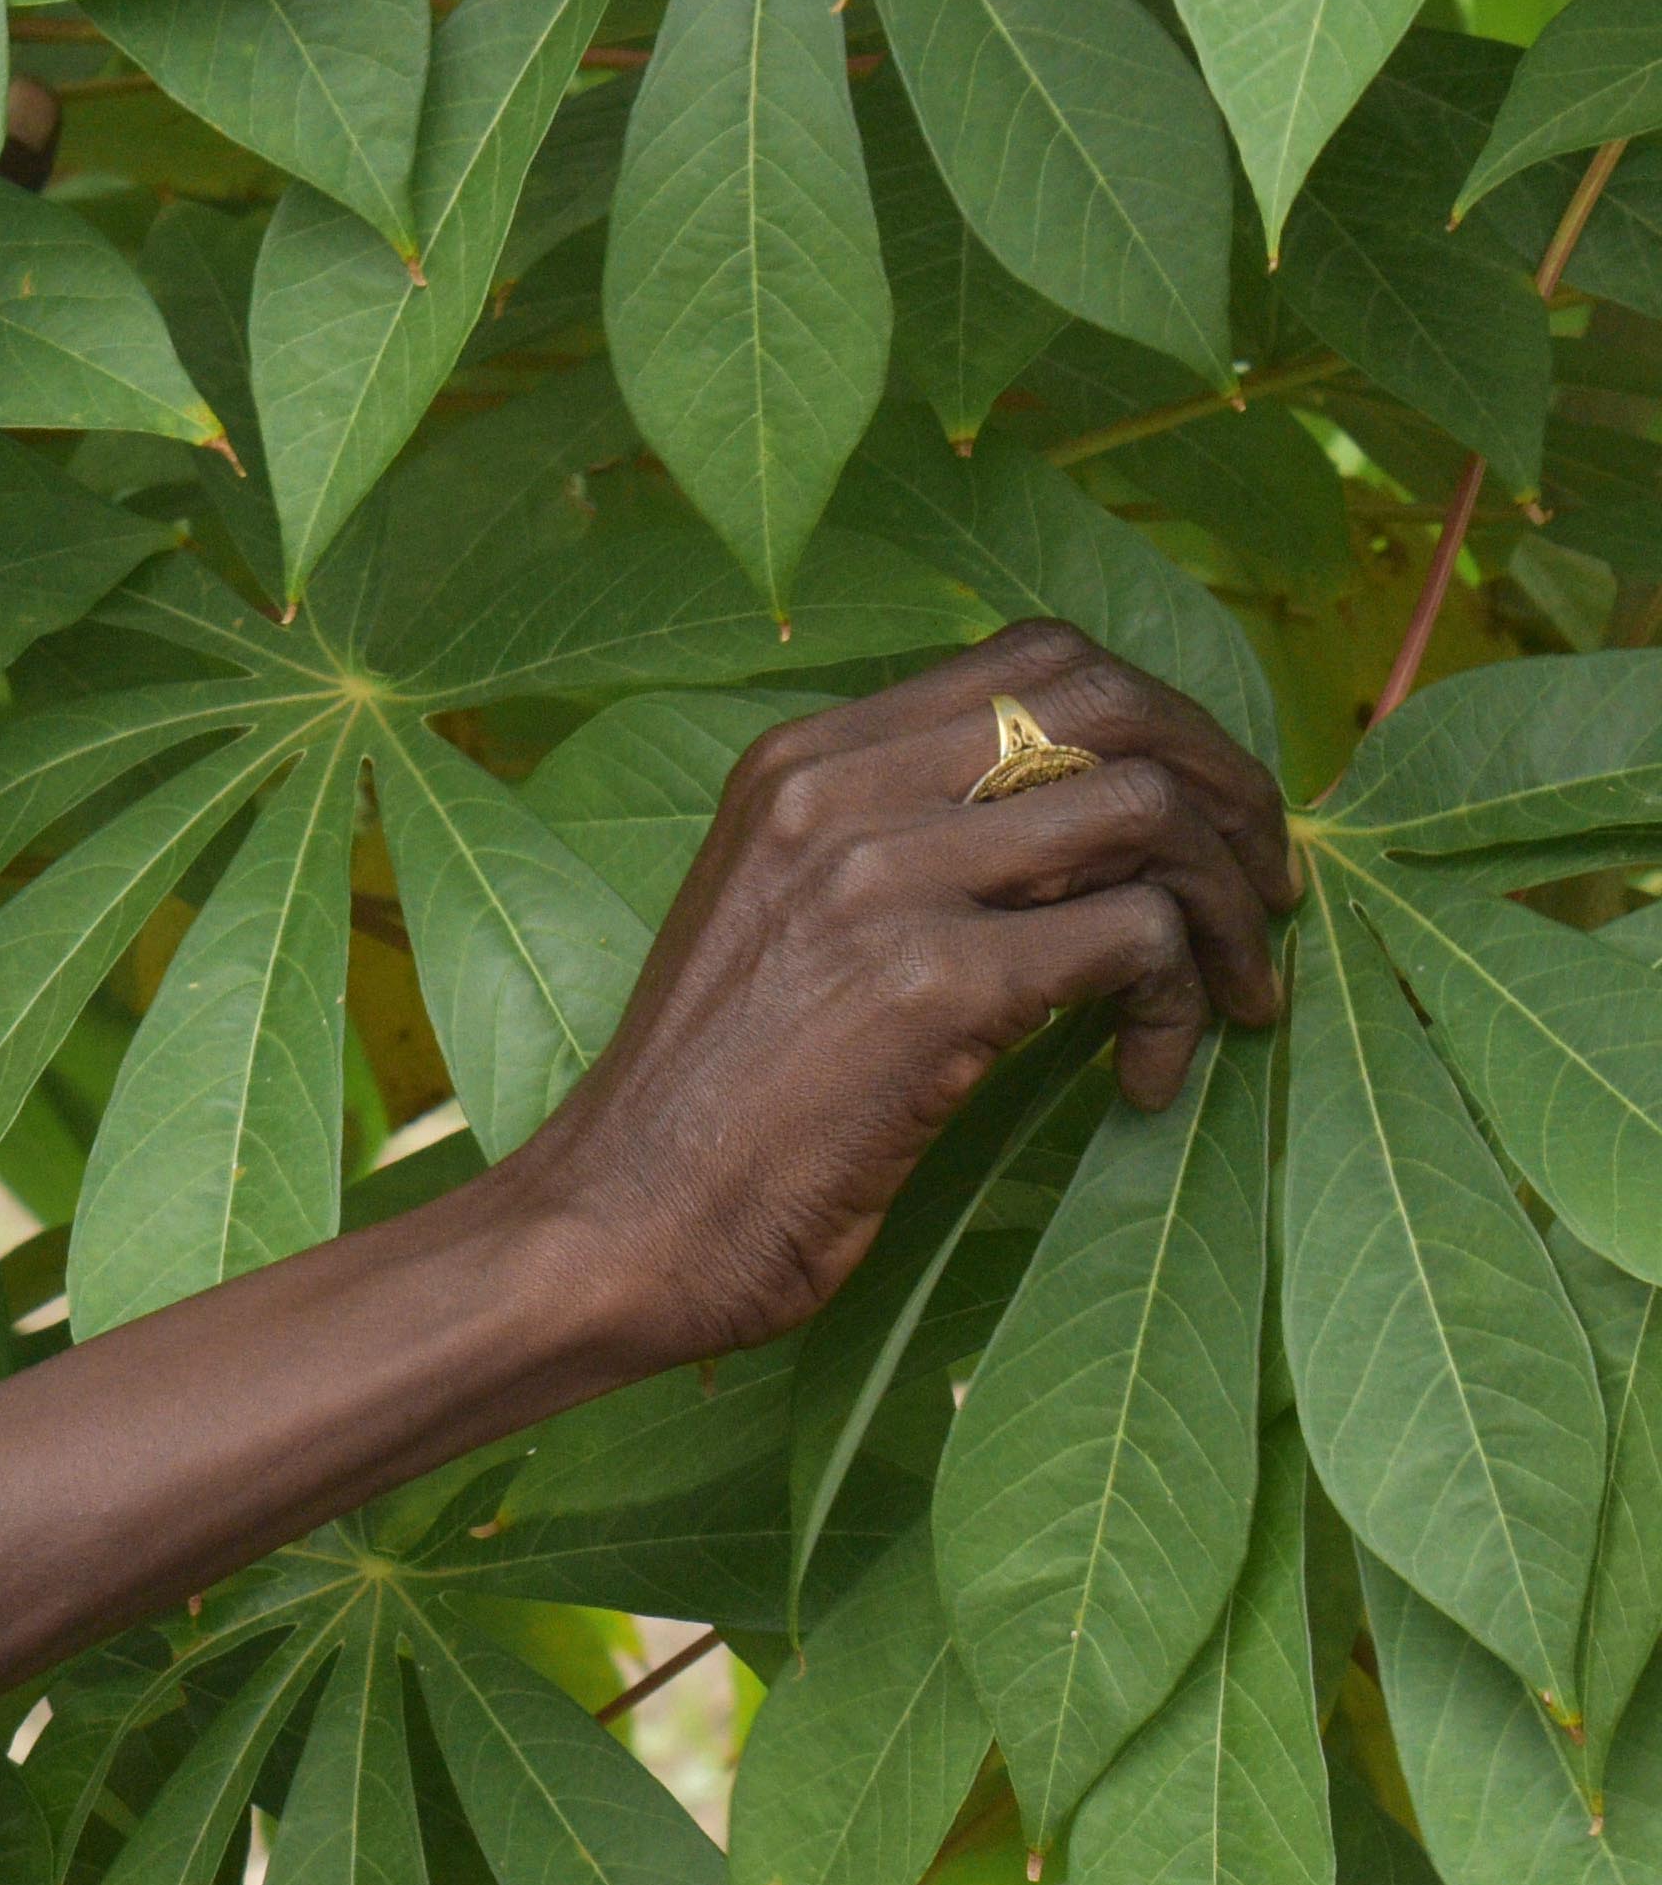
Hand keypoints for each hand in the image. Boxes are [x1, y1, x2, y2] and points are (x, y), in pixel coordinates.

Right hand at [496, 622, 1297, 1375]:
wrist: (620, 1224)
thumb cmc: (718, 1102)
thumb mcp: (785, 920)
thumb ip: (901, 844)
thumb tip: (1090, 826)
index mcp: (800, 761)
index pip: (1034, 660)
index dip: (1159, 723)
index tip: (1201, 818)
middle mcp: (836, 791)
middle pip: (1113, 704)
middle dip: (1230, 790)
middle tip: (1264, 892)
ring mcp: (882, 878)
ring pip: (1149, 810)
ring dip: (1228, 906)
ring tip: (1231, 996)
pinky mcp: (933, 983)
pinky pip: (1138, 935)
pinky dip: (1179, 1004)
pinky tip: (1142, 1080)